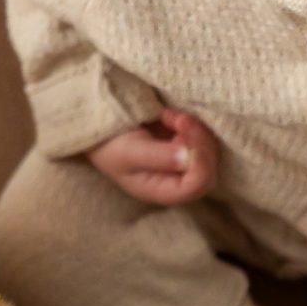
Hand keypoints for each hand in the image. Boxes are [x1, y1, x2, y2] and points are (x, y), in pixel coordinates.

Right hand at [84, 107, 218, 204]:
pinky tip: (170, 115)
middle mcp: (175, 181)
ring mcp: (180, 164)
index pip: (196, 185)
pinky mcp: (182, 146)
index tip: (186, 132)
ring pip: (208, 152)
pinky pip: (201, 139)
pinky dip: (192, 125)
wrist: (98, 128)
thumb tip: (189, 158)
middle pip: (208, 170)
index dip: (200, 160)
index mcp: (162, 190)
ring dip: (196, 130)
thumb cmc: (109, 144)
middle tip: (180, 119)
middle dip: (200, 142)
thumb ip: (159, 156)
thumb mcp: (130, 151)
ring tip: (171, 115)